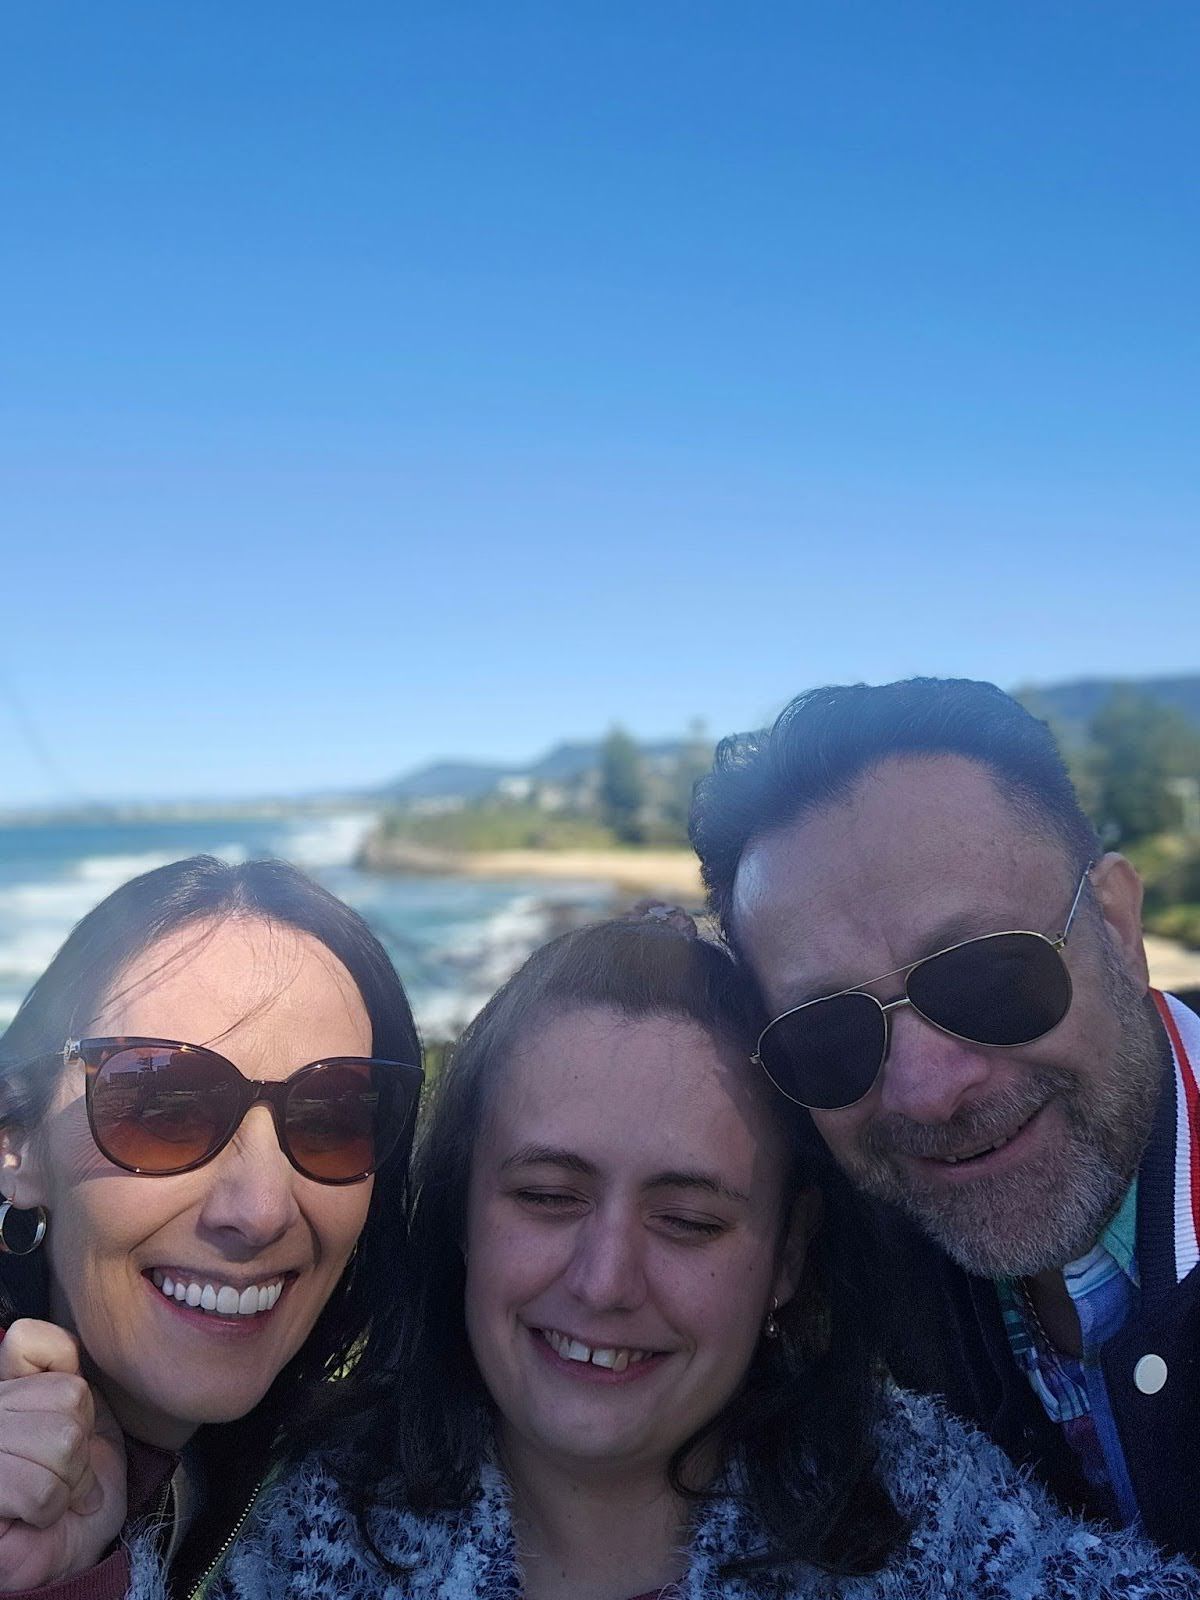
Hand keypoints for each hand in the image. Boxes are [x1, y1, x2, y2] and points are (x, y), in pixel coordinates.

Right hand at [0, 1319, 126, 1589]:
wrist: (72, 1544)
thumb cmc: (78, 1475)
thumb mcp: (81, 1405)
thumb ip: (56, 1360)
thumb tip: (19, 1333)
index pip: (30, 1341)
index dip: (72, 1392)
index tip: (66, 1428)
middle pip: (66, 1398)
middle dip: (79, 1443)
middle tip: (62, 1472)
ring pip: (61, 1443)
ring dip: (69, 1480)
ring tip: (50, 1495)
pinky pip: (42, 1489)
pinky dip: (52, 1509)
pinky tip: (35, 1517)